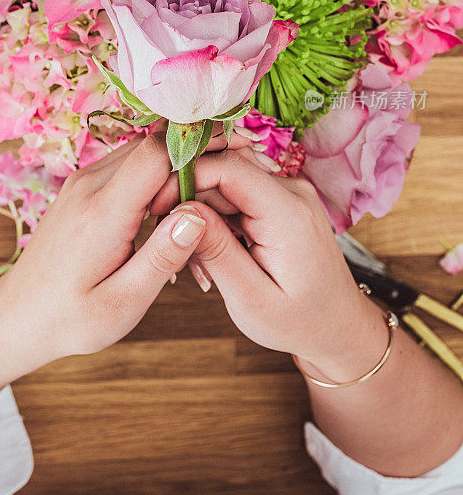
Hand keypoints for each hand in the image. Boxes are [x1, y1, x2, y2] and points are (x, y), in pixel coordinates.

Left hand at [0, 134, 207, 375]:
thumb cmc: (71, 318)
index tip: (230, 164)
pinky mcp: (83, 185)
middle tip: (225, 182)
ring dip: (172, 165)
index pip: (156, 153)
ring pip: (141, 150)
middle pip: (152, 145)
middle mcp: (89, 186)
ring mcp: (83, 181)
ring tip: (199, 197)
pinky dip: (153, 174)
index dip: (196, 152)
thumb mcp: (123, 304)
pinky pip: (126, 164)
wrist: (20, 314)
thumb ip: (162, 258)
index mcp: (102, 213)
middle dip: (191, 156)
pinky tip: (166, 205)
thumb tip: (197, 216)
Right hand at [151, 149, 387, 381]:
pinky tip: (216, 251)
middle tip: (173, 245)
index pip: (227, 168)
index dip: (185, 178)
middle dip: (190, 202)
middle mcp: (292, 191)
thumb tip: (180, 210)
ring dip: (203, 213)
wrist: (338, 326)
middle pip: (224, 173)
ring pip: (227, 183)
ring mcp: (289, 192)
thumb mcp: (250, 298)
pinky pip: (240, 195)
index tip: (156, 208)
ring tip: (199, 259)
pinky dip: (219, 218)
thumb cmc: (298, 321)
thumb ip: (216, 250)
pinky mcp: (283, 199)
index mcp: (288, 213)